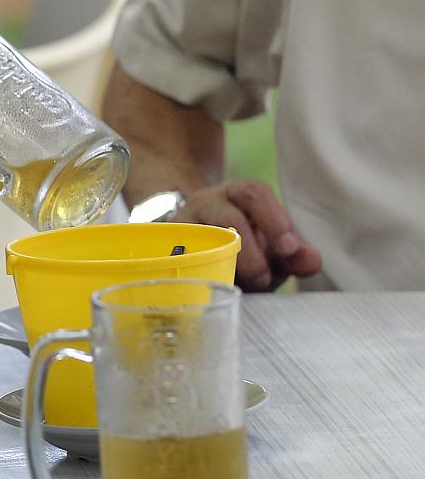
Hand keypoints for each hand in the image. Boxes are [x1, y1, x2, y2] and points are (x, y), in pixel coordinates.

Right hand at [174, 180, 322, 290]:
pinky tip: (216, 286)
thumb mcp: (268, 249)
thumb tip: (313, 262)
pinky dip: (201, 271)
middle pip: (229, 210)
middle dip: (251, 243)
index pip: (255, 192)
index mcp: (236, 194)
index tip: (288, 249)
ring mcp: (182, 223)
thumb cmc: (236, 248)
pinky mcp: (165, 246)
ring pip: (201, 234)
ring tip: (244, 284)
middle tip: (265, 275)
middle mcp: (207, 201)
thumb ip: (291, 256)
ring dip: (227, 262)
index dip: (274, 218)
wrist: (186, 244)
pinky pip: (179, 255)